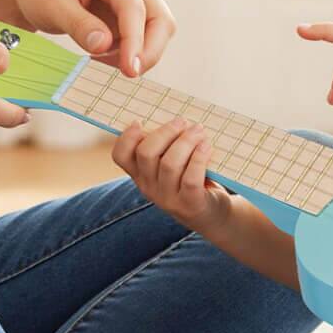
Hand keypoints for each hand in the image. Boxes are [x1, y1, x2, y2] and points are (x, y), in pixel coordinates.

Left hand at [0, 0, 174, 77]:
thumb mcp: (52, 6)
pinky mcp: (130, 16)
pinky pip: (142, 40)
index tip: (130, 69)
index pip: (134, 6)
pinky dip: (127, 54)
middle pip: (160, 19)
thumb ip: (79, 25)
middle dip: (149, 50)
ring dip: (138, 53)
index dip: (135, 40)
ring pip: (157, 30)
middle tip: (128, 74)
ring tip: (99, 60)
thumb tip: (104, 45)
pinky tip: (99, 56)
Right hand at [111, 117, 232, 236]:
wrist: (212, 214)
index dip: (126, 137)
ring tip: (199, 131)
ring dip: (186, 141)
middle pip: (146, 153)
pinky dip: (199, 158)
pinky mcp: (189, 204)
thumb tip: (174, 118)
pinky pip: (190, 178)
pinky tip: (206, 147)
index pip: (120, 156)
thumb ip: (166, 147)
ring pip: (169, 163)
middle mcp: (149, 187)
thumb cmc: (192, 180)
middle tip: (182, 121)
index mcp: (140, 175)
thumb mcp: (173, 166)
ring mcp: (168, 198)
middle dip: (165, 132)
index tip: (139, 122)